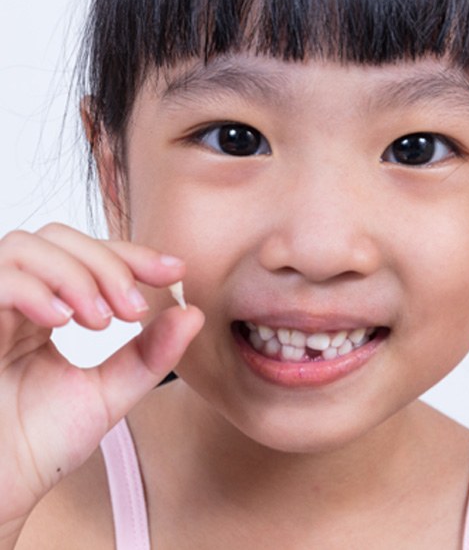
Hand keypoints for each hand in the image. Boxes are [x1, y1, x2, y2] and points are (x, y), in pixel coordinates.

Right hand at [0, 223, 202, 538]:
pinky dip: (36, 289)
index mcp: (46, 310)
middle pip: (60, 238)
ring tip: (101, 322)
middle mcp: (15, 300)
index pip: (88, 256)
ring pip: (28, 246)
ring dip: (77, 275)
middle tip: (134, 310)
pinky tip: (63, 321)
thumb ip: (149, 354)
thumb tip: (192, 312)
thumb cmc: (40, 443)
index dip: (133, 255)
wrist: (0, 488)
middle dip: (108, 265)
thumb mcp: (110, 392)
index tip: (175, 272)